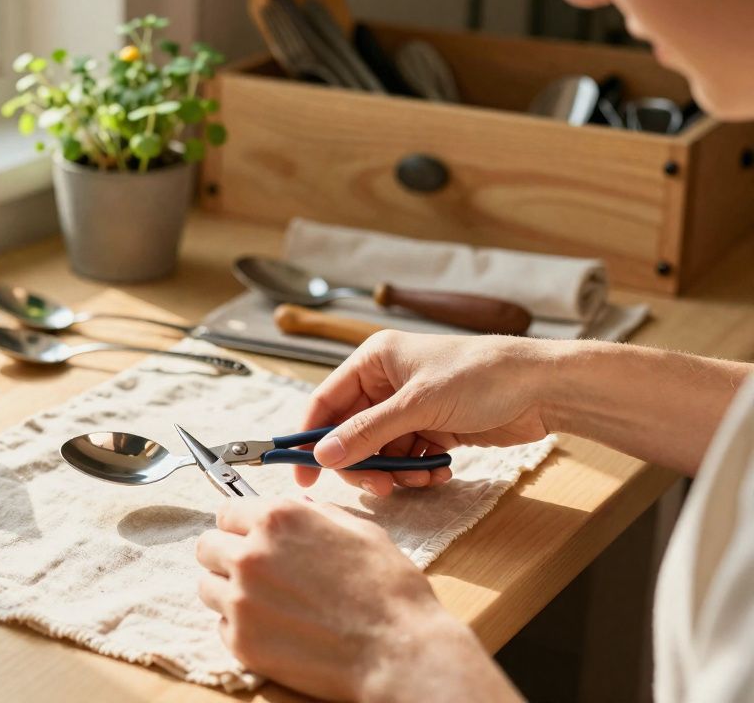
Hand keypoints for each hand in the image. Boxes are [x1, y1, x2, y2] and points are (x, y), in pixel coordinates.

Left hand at [197, 499, 518, 701]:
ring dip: (228, 590)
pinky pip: (222, 626)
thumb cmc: (387, 590)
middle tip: (254, 570)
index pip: (227, 511)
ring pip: (207, 586)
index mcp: (277, 520)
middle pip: (207, 547)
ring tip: (264, 602)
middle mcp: (250, 554)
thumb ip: (315, 513)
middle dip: (227, 555)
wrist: (398, 651)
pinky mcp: (241, 641)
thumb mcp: (358, 530)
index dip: (240, 524)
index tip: (247, 535)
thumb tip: (296, 506)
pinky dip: (241, 626)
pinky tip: (274, 629)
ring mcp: (241, 600)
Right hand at [303, 331, 555, 495]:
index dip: (310, 438)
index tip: (303, 476)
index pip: (325, 402)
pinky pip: (407, 458)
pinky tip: (439, 471)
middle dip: (363, 463)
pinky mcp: (432, 428)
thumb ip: (367, 433)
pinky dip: (418, 471)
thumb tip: (322, 456)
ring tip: (422, 477)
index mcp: (373, 361)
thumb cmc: (482, 377)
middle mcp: (386, 383)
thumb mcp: (418, 405)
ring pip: (379, 451)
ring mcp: (409, 407)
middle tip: (380, 487)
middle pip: (350, 433)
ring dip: (395, 472)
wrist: (544, 388)